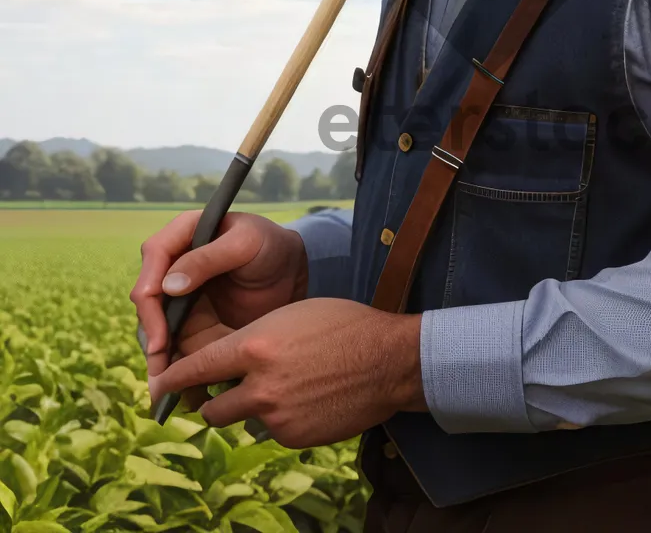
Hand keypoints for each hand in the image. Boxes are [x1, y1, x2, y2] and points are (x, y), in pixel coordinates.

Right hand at [130, 210, 308, 380]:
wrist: (290, 270)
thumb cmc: (270, 245)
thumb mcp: (247, 243)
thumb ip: (210, 257)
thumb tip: (168, 286)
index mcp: (182, 234)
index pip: (154, 256)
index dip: (150, 292)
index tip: (160, 327)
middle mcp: (172, 265)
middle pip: (148, 299)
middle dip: (151, 334)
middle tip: (161, 369)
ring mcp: (177, 297)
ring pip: (155, 328)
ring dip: (158, 358)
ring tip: (167, 389)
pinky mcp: (188, 322)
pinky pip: (173, 346)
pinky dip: (174, 367)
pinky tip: (180, 391)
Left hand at [147, 298, 425, 446]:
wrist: (388, 361)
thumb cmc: (343, 325)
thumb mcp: (292, 316)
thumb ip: (254, 339)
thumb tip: (227, 360)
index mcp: (254, 346)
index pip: (194, 368)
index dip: (171, 378)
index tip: (158, 385)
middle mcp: (258, 385)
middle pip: (210, 406)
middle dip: (214, 399)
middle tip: (227, 389)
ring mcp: (275, 416)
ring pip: (239, 421)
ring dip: (247, 409)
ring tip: (276, 390)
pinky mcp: (293, 438)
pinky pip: (270, 432)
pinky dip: (279, 419)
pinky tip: (304, 400)